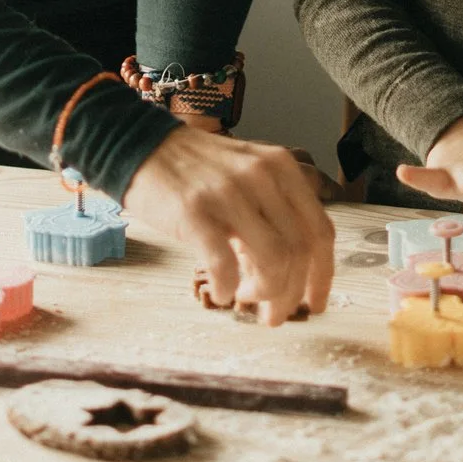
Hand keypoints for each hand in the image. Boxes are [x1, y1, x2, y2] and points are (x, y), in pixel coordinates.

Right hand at [122, 126, 335, 324]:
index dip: (322, 275)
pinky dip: (227, 288)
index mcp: (281, 168)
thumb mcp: (247, 173)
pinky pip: (224, 264)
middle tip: (274, 316)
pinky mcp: (194, 212)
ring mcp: (228, 193)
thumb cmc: (195, 168)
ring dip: (264, 294)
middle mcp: (261, 177)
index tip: (315, 303)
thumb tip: (291, 267)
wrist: (140, 145)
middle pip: (300, 252)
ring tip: (244, 298)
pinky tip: (221, 292)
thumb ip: (274, 209)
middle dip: (291, 294)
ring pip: (272, 261)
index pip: (320, 231)